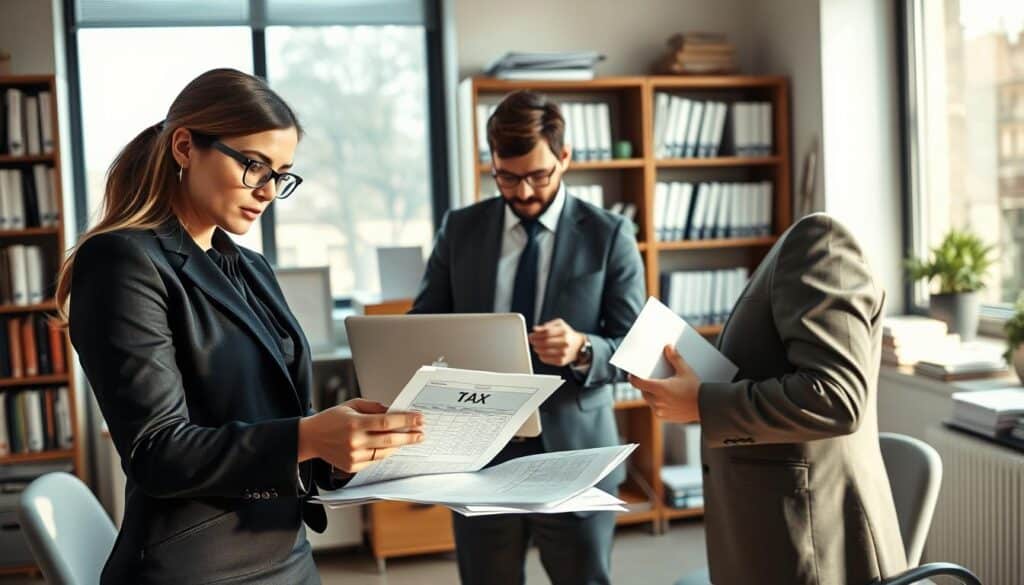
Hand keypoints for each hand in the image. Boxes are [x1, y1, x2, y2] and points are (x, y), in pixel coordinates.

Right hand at [298, 398, 423, 472]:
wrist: (311, 438)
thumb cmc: (331, 419)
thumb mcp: (351, 405)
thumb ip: (374, 407)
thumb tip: (394, 411)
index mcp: (355, 423)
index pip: (387, 422)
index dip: (406, 420)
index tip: (419, 419)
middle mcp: (355, 441)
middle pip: (390, 440)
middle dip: (409, 436)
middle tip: (421, 433)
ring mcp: (354, 456)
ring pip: (385, 452)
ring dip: (399, 445)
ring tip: (409, 439)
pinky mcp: (352, 467)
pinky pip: (375, 460)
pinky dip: (385, 453)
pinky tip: (391, 447)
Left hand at [528, 318, 585, 366]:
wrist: (579, 345)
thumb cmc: (567, 333)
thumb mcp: (559, 324)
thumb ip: (547, 325)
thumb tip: (536, 329)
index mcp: (564, 331)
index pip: (546, 333)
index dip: (536, 334)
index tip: (531, 335)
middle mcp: (565, 343)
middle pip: (545, 342)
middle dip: (535, 342)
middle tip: (531, 340)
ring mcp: (563, 353)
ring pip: (544, 352)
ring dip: (537, 349)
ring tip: (536, 346)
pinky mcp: (561, 361)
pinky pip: (546, 359)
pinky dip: (541, 356)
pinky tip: (541, 352)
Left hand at [628, 345, 701, 422]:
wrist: (707, 407)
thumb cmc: (696, 388)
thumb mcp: (685, 370)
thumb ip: (674, 358)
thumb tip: (668, 347)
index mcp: (659, 389)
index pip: (638, 383)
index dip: (633, 378)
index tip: (631, 374)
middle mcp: (657, 401)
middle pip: (644, 392)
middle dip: (645, 385)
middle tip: (647, 379)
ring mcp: (661, 411)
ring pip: (650, 401)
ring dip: (651, 395)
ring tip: (657, 388)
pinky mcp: (665, 418)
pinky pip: (657, 409)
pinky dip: (658, 403)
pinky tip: (665, 398)